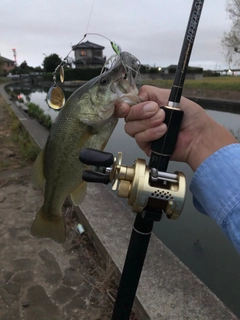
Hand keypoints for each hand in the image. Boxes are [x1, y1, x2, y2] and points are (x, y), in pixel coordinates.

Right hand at [115, 85, 237, 170]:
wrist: (199, 135)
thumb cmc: (191, 117)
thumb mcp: (169, 96)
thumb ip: (150, 92)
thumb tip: (137, 94)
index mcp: (146, 107)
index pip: (127, 105)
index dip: (124, 105)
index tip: (127, 106)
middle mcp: (143, 120)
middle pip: (127, 116)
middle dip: (141, 112)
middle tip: (158, 111)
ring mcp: (144, 133)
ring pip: (131, 128)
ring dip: (148, 123)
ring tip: (164, 122)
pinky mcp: (147, 146)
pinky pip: (139, 139)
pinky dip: (151, 133)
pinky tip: (163, 131)